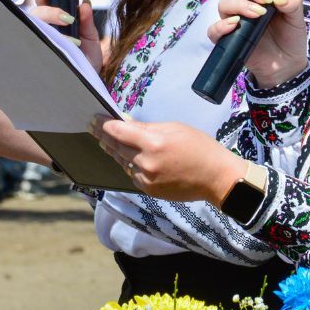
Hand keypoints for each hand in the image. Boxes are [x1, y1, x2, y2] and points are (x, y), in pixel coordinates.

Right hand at [32, 0, 102, 72]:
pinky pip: (38, 42)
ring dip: (50, 21)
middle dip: (48, 9)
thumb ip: (87, 21)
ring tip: (70, 26)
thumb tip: (84, 3)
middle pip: (36, 11)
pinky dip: (54, 40)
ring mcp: (41, 40)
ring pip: (34, 23)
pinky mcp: (40, 53)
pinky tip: (71, 43)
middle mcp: (45, 28)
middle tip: (67, 16)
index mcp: (55, 19)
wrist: (89, 80)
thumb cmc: (87, 58)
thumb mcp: (91, 37)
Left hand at [91, 117, 246, 203]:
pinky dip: (128, 165)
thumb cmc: (200, 147)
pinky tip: (126, 157)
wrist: (217, 178)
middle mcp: (146, 163)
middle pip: (116, 147)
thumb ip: (147, 127)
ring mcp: (146, 179)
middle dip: (103, 136)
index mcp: (154, 143)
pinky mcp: (149, 190)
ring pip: (122, 162)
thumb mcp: (175, 128)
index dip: (104, 125)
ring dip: (113, 151)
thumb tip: (125, 123)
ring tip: (104, 141)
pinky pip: (132, 174)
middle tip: (92, 127)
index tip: (94, 119)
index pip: (119, 132)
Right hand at [207, 0, 309, 88]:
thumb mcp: (297, 19)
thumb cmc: (290, 37)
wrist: (287, 64)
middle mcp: (244, 2)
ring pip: (224, 4)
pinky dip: (221, 26)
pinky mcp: (227, 39)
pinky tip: (235, 25)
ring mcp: (234, 20)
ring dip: (240, 5)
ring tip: (258, 14)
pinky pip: (213, 30)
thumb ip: (293, 4)